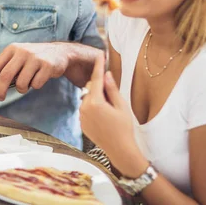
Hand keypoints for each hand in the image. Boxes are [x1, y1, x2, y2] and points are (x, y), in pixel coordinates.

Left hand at [0, 43, 68, 100]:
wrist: (59, 52)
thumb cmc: (33, 58)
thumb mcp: (18, 58)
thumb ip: (5, 69)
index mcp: (12, 49)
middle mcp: (22, 51)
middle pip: (5, 76)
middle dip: (0, 91)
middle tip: (0, 97)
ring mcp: (35, 58)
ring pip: (21, 83)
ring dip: (22, 89)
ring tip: (27, 82)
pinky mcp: (47, 66)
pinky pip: (35, 85)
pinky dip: (35, 86)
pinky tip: (40, 77)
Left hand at [79, 56, 147, 177]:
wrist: (119, 150)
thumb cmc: (124, 128)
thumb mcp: (121, 106)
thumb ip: (112, 89)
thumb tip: (106, 74)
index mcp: (96, 102)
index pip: (97, 78)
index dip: (99, 65)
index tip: (100, 54)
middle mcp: (85, 107)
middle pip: (92, 88)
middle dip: (101, 87)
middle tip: (114, 97)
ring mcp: (81, 116)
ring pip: (88, 98)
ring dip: (97, 98)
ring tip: (110, 111)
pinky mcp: (81, 122)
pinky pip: (86, 108)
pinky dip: (94, 107)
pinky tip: (104, 118)